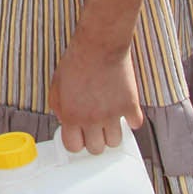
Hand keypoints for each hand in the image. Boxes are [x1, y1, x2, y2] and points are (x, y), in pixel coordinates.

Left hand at [49, 32, 140, 156]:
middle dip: (95, 139)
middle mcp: (91, 119)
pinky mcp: (130, 105)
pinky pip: (135, 124)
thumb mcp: (57, 84)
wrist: (100, 44)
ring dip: (113, 132)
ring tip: (110, 118)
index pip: (73, 147)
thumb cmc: (77, 60)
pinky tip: (124, 109)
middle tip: (96, 127)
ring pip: (115, 142)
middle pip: (96, 149)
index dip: (76, 141)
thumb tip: (65, 122)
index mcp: (71, 115)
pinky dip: (131, 119)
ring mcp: (112, 114)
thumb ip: (59, 107)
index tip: (80, 134)